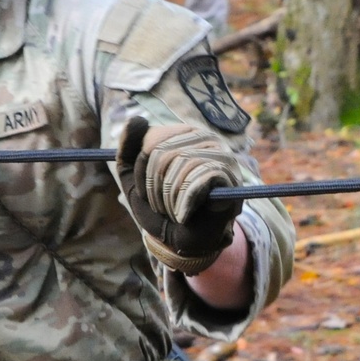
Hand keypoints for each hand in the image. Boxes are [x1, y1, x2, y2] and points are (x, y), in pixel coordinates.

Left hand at [117, 116, 243, 273]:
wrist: (184, 241)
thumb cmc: (161, 208)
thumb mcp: (134, 179)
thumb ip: (128, 149)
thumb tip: (137, 119)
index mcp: (184, 134)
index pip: (151, 140)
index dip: (141, 170)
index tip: (146, 191)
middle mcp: (206, 138)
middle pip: (163, 154)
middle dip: (153, 188)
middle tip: (161, 206)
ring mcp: (222, 156)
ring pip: (180, 167)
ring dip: (168, 200)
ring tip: (174, 212)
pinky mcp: (231, 178)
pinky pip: (195, 184)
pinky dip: (182, 206)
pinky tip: (184, 216)